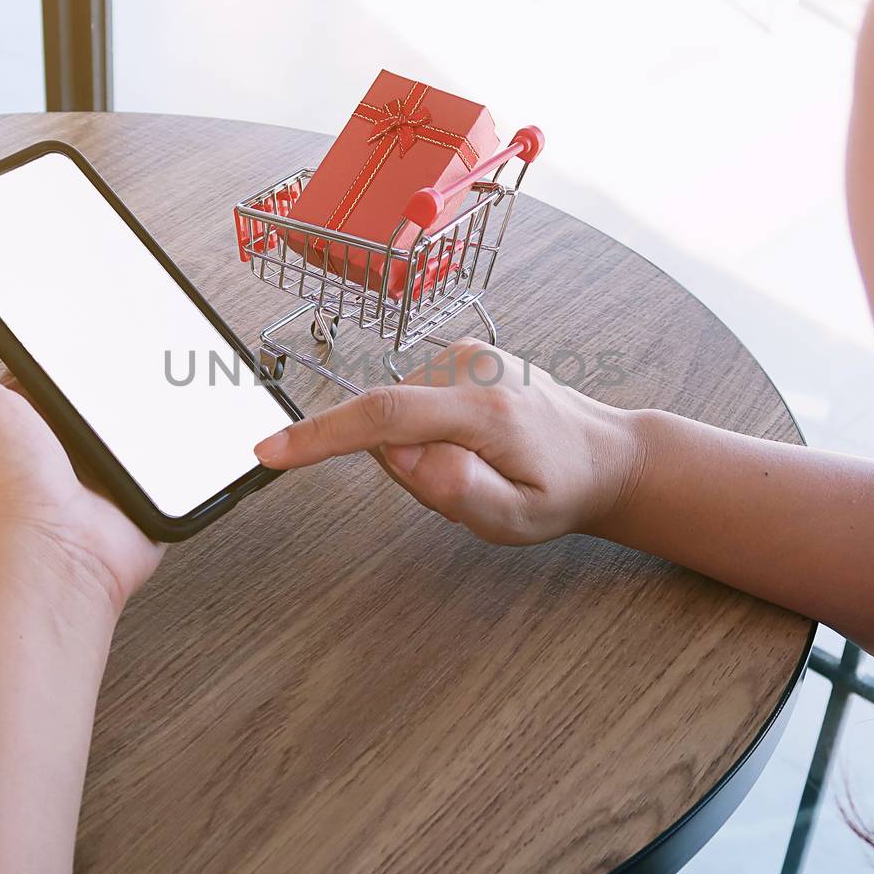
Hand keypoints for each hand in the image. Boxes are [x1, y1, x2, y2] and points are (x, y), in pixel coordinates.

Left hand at [0, 299, 163, 614]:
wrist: (54, 548)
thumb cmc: (0, 487)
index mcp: (17, 419)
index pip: (42, 364)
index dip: (61, 337)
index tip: (82, 308)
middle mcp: (57, 445)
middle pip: (94, 387)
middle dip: (113, 365)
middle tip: (131, 335)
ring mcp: (101, 469)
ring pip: (134, 416)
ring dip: (147, 400)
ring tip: (160, 372)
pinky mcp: (138, 487)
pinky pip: (167, 453)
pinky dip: (175, 437)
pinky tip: (180, 415)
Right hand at [253, 338, 643, 544]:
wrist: (603, 454)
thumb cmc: (562, 490)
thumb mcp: (518, 520)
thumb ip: (460, 492)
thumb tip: (404, 456)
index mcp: (484, 410)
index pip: (384, 416)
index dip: (321, 434)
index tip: (270, 450)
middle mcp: (471, 366)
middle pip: (386, 425)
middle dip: (406, 468)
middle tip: (466, 486)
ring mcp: (465, 353)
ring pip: (395, 416)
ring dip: (418, 452)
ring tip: (477, 464)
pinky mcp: (461, 352)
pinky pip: (410, 402)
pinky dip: (426, 430)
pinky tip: (472, 442)